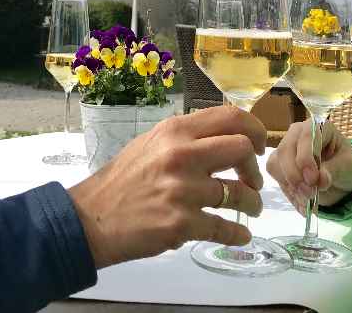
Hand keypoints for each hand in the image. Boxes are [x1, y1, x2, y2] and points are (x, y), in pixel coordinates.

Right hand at [68, 105, 265, 268]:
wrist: (92, 219)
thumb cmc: (122, 180)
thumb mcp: (151, 143)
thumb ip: (186, 137)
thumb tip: (224, 135)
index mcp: (175, 131)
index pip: (230, 117)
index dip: (255, 129)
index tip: (260, 144)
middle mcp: (182, 155)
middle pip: (243, 149)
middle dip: (255, 168)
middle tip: (252, 180)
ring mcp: (183, 191)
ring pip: (241, 193)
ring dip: (253, 203)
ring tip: (251, 208)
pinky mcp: (182, 224)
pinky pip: (225, 227)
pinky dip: (238, 233)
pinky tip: (241, 234)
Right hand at [266, 118, 351, 212]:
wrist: (342, 180)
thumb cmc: (347, 166)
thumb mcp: (349, 167)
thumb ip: (334, 170)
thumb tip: (321, 179)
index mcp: (319, 126)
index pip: (306, 136)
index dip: (306, 158)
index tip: (313, 180)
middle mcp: (298, 133)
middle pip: (285, 150)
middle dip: (295, 175)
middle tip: (310, 194)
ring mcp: (287, 147)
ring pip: (276, 163)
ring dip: (290, 184)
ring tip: (308, 199)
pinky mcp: (280, 163)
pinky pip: (275, 175)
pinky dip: (287, 190)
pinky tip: (302, 200)